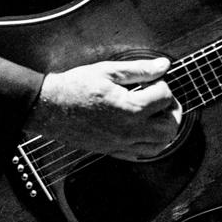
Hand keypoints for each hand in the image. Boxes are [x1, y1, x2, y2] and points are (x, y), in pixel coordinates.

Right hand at [27, 57, 181, 160]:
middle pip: (169, 127)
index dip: (163, 84)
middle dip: (172, 110)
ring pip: (159, 146)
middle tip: (163, 98)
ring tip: (157, 113)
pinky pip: (142, 155)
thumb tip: (163, 66)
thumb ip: (140, 69)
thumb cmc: (75, 87)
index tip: (154, 79)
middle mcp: (129, 131)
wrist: (49, 107)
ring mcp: (121, 144)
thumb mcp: (108, 71)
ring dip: (164, 129)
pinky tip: (144, 128)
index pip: (164, 97)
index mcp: (129, 108)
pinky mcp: (113, 151)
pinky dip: (151, 143)